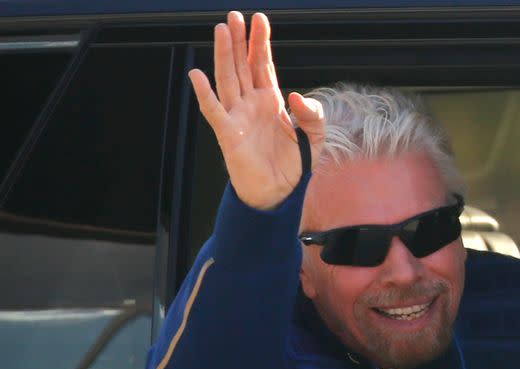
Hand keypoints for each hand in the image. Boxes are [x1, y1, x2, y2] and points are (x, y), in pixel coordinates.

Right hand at [188, 11, 324, 209]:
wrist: (281, 193)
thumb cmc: (295, 164)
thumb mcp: (315, 136)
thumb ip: (313, 113)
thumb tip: (297, 95)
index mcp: (271, 100)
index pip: (263, 64)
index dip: (260, 42)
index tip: (260, 19)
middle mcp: (251, 104)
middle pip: (242, 65)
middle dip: (239, 40)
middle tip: (234, 16)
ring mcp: (238, 117)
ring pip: (228, 79)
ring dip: (224, 55)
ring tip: (221, 30)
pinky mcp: (228, 135)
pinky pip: (214, 111)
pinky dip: (205, 94)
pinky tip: (197, 75)